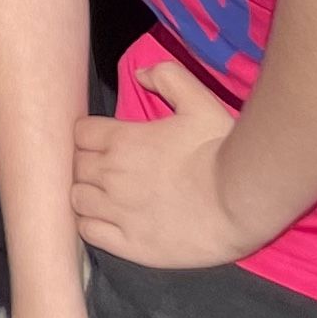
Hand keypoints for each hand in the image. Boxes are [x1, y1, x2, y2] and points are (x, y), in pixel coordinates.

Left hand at [75, 56, 262, 267]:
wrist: (240, 201)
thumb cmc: (219, 151)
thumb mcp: (198, 102)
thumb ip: (168, 78)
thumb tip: (141, 73)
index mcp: (121, 139)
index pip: (80, 134)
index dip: (90, 137)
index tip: (104, 143)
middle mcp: (111, 174)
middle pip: (76, 166)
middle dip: (87, 165)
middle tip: (107, 170)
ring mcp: (118, 211)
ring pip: (76, 199)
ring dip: (86, 194)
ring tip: (105, 197)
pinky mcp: (130, 244)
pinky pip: (89, 232)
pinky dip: (91, 225)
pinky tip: (107, 222)